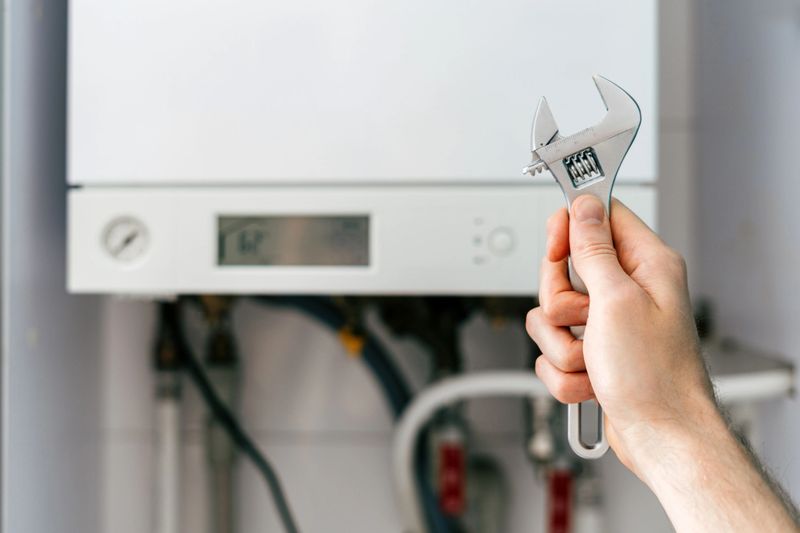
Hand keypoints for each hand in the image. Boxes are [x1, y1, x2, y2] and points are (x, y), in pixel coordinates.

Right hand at [526, 195, 716, 475]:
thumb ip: (594, 249)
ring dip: (563, 345)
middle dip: (560, 303)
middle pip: (563, 270)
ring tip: (594, 359)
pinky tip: (594, 381)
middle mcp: (626, 291)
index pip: (599, 218)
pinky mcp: (593, 353)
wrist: (661, 437)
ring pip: (551, 317)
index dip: (570, 228)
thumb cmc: (654, 377)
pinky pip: (553, 351)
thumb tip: (584, 205)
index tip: (557, 249)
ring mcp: (607, 324)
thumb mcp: (617, 301)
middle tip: (583, 319)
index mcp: (645, 265)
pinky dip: (565, 373)